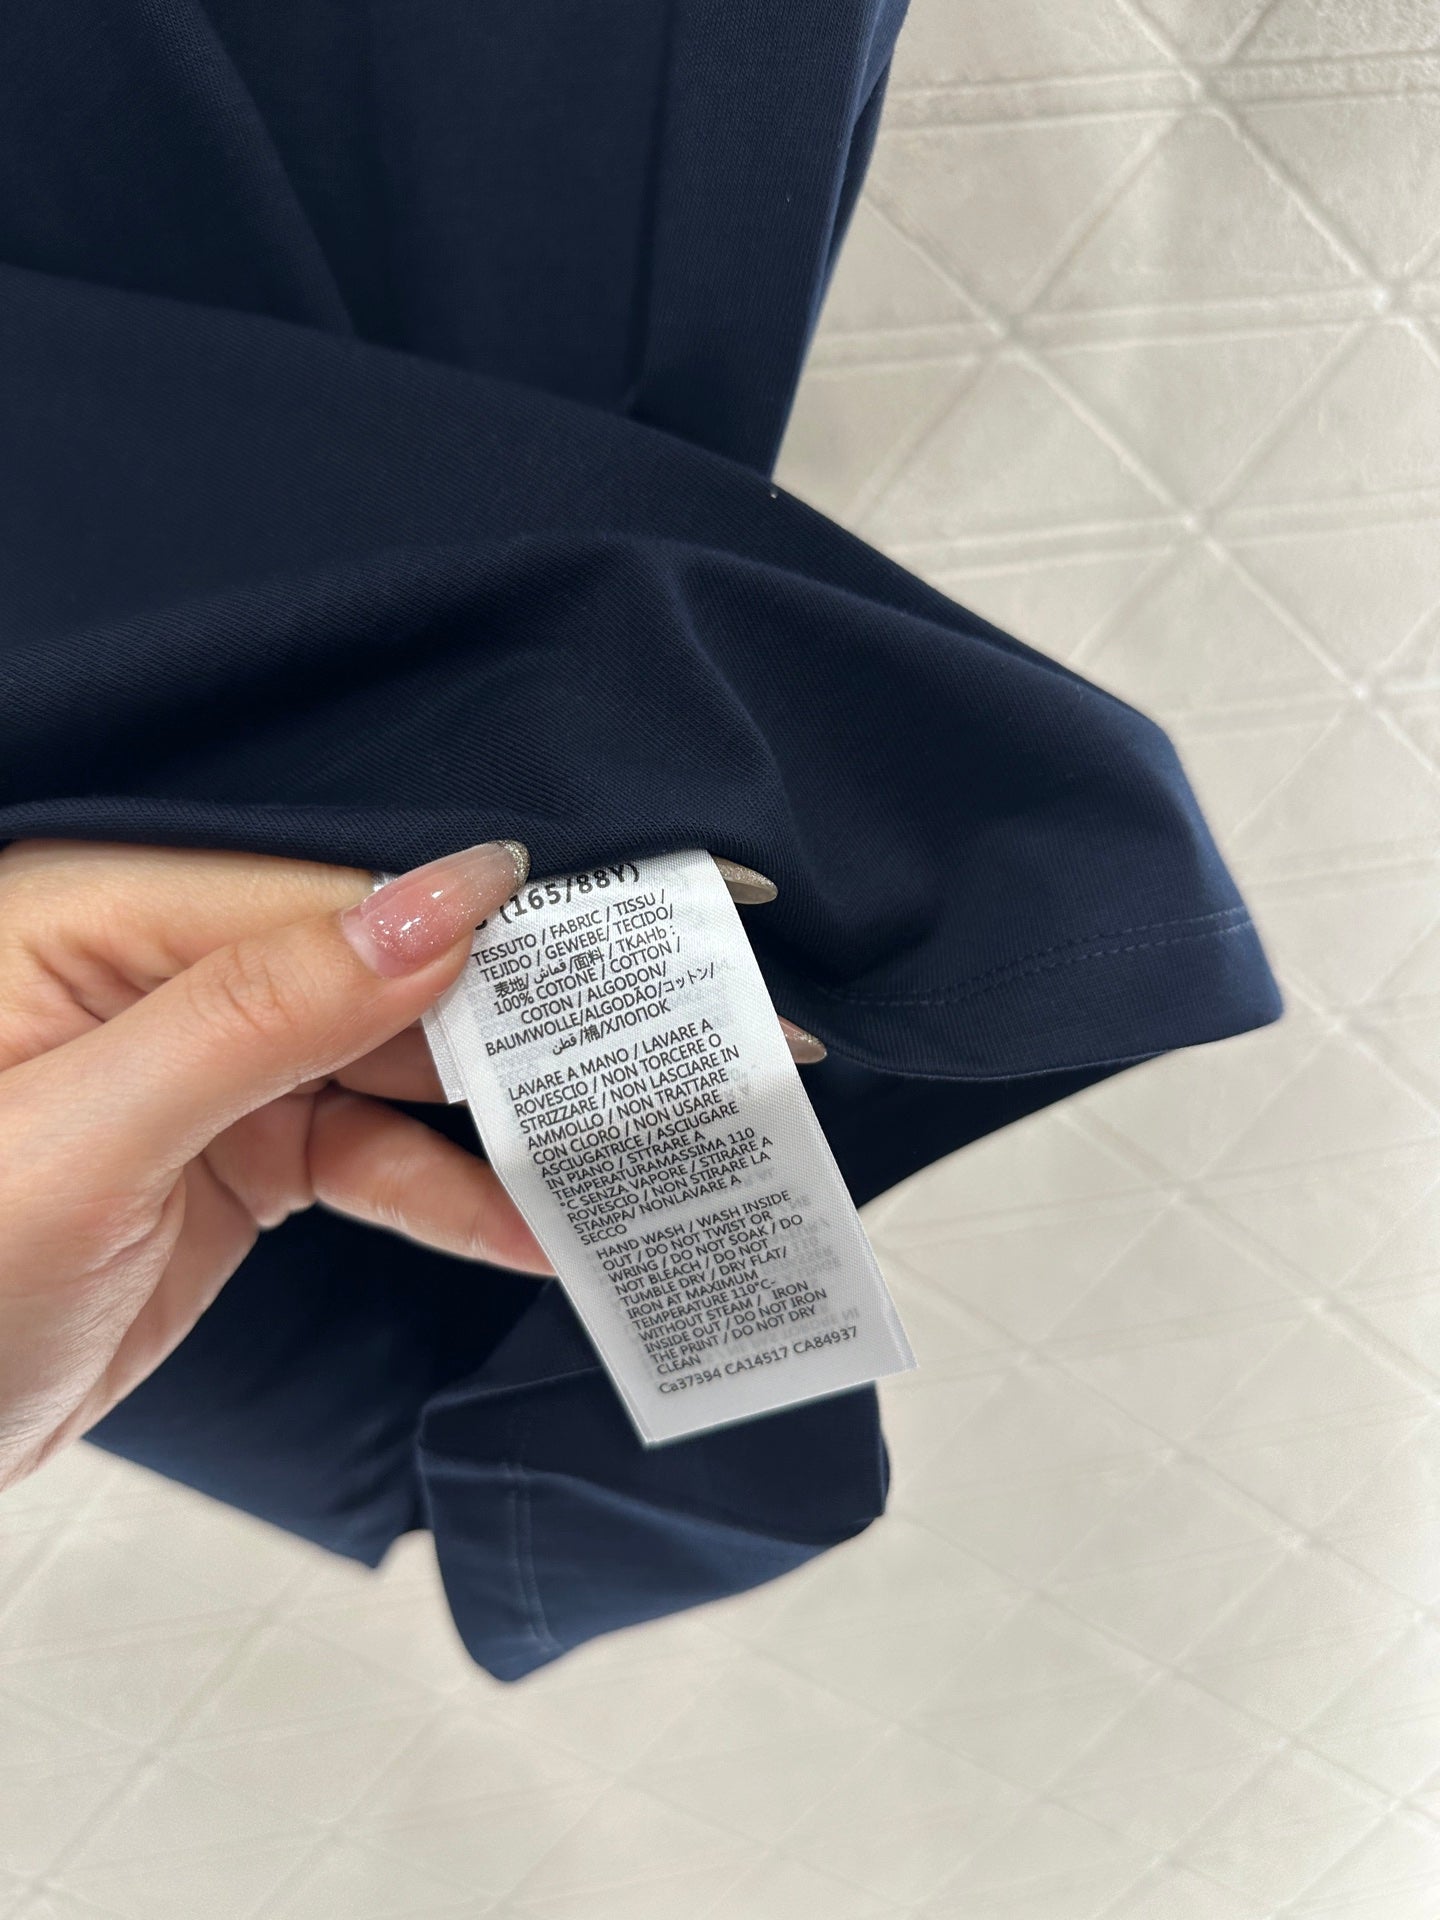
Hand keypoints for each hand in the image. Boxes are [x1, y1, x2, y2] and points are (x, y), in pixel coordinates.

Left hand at [0, 839, 822, 1488]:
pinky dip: (451, 1194)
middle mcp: (164, 969)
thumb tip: (443, 900)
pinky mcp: (238, 1155)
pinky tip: (535, 1227)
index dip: (495, 900)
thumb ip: (264, 1009)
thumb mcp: (83, 1139)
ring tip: (634, 1135)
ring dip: (508, 1112)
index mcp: (102, 912)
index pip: (337, 886)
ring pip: (397, 1062)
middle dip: (529, 1004)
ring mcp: (208, 1066)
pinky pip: (371, 1154)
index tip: (643, 910)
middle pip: (388, 964)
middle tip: (682, 1023)